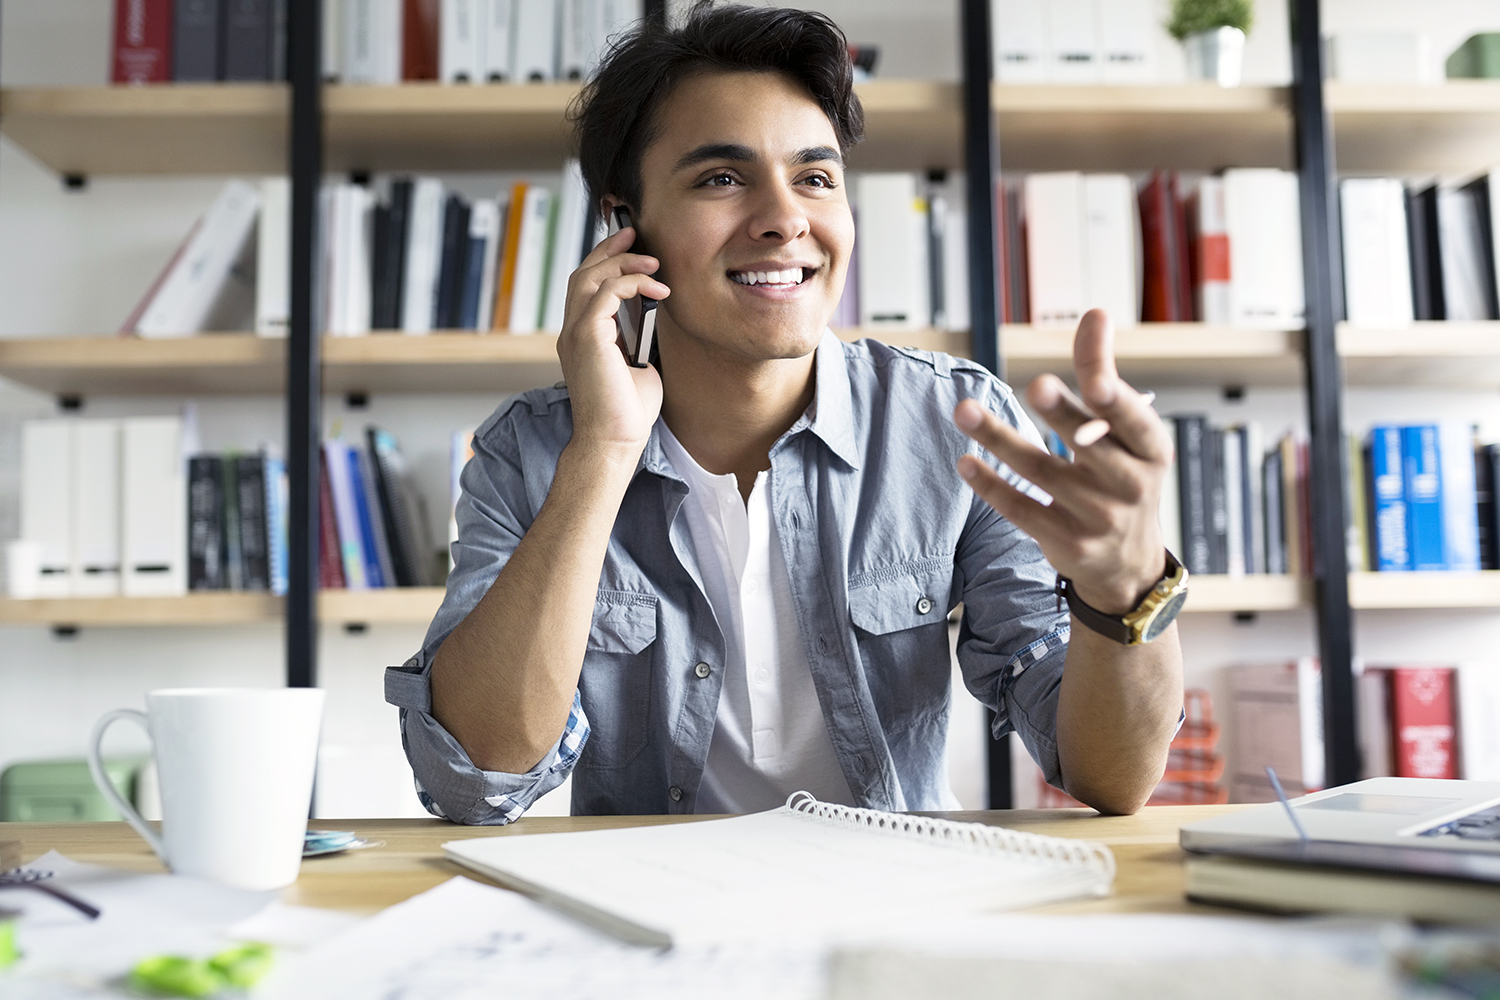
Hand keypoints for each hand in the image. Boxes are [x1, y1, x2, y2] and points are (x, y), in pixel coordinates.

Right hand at [556, 225, 670, 459]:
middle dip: (609, 249)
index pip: (585, 287)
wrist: (614, 441)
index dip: (604, 261)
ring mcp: (575, 333)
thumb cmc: (626, 413)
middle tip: (635, 233)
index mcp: (581, 338)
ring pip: (590, 277)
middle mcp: (572, 332)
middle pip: (582, 273)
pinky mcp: (587, 337)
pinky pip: (606, 292)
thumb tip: (653, 317)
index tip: (630, 245)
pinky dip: (632, 283)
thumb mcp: (638, 366)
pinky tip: (657, 290)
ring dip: (623, 263)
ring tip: (653, 262)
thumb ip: (637, 339)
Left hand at [953, 309, 1172, 614]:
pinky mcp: (1065, 543)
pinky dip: (991, 485)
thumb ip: (1103, 373)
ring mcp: (1098, 519)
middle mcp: (1130, 486)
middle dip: (1062, 414)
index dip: (1117, 402)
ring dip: (1000, 439)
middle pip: (1089, 444)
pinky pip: (1021, 510)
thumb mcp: (1128, 432)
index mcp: (1152, 451)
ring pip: (1041, 472)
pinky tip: (966, 461)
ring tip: (965, 411)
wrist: (1127, 564)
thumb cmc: (1123, 476)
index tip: (1096, 380)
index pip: (1135, 421)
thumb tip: (1095, 314)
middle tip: (1035, 385)